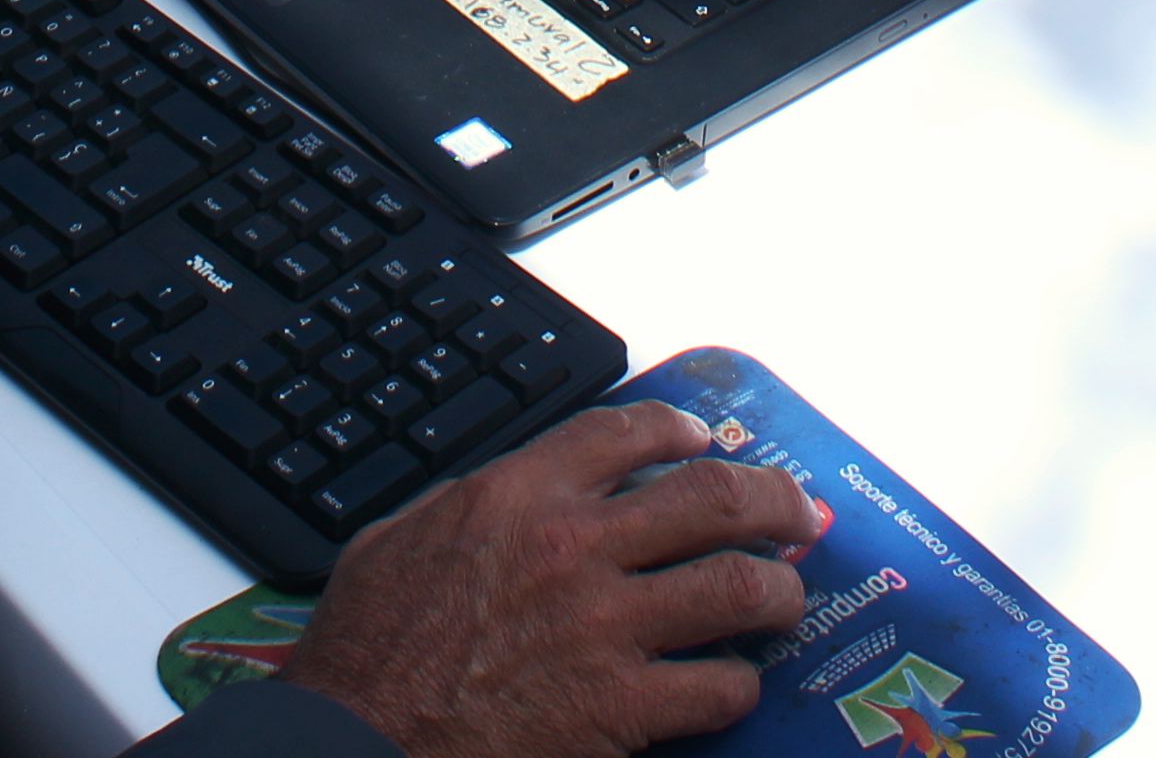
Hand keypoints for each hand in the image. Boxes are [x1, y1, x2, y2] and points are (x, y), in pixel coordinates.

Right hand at [280, 400, 821, 757]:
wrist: (360, 739)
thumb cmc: (367, 653)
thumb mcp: (398, 539)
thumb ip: (468, 505)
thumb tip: (509, 494)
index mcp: (516, 494)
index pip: (626, 431)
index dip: (681, 428)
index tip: (706, 439)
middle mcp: (573, 545)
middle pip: (710, 495)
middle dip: (771, 498)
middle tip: (795, 512)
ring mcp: (605, 627)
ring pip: (736, 585)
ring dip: (777, 591)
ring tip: (785, 598)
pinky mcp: (621, 708)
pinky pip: (717, 686)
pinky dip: (737, 685)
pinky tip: (732, 686)